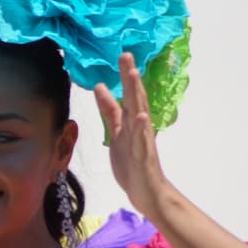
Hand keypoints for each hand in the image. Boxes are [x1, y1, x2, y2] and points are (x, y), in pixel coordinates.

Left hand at [94, 52, 169, 216]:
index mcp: (131, 122)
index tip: (121, 54)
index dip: (123, 76)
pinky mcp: (143, 158)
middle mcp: (139, 128)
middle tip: (126, 54)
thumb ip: (109, 111)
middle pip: (135, 98)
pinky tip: (141, 116)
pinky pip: (142, 142)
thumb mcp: (116, 133)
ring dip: (136, 95)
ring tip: (133, 75)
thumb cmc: (132, 163)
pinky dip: (142, 129)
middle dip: (130, 76)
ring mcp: (142, 142)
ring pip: (139, 114)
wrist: (147, 193)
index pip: (127, 95)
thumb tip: (100, 87)